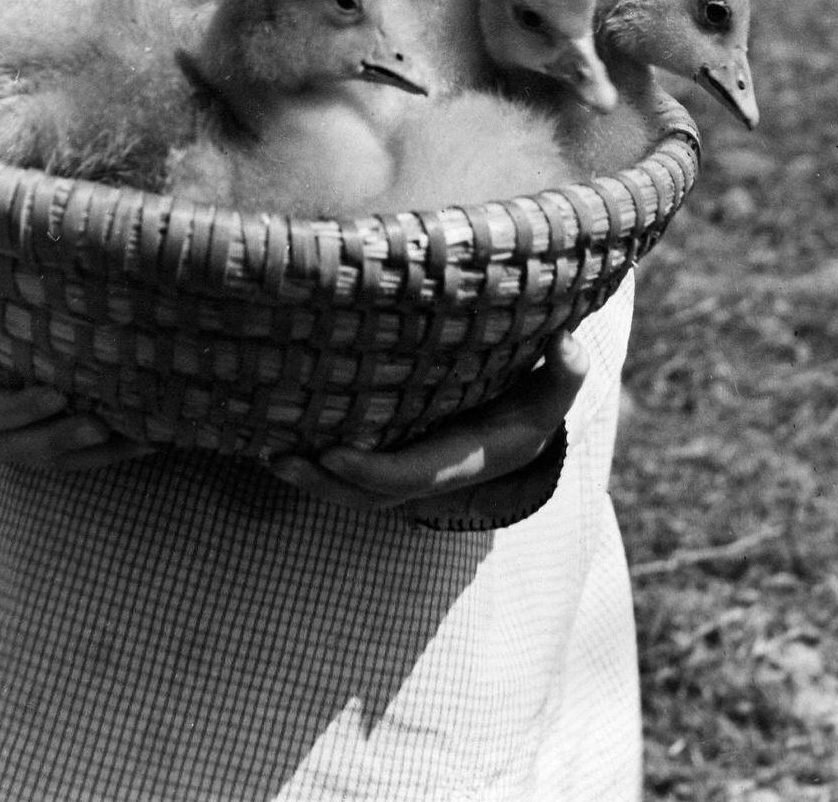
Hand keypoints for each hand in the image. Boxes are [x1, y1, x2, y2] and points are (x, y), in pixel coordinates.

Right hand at [0, 280, 151, 470]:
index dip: (17, 409)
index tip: (54, 395)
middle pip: (21, 446)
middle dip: (63, 437)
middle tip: (105, 423)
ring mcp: (0, 442)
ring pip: (50, 458)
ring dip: (98, 454)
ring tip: (145, 439)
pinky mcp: (23, 440)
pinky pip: (65, 455)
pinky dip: (105, 453)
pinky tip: (147, 441)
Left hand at [268, 331, 587, 513]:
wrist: (523, 432)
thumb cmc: (533, 406)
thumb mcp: (555, 391)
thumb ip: (565, 372)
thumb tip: (568, 344)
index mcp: (464, 460)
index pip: (411, 474)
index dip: (372, 470)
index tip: (333, 453)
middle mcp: (430, 476)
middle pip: (369, 494)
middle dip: (324, 481)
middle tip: (279, 455)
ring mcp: (407, 474)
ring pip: (350, 491)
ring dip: (309, 478)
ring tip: (269, 453)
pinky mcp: (389, 461)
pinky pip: (347, 476)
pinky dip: (314, 466)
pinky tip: (277, 440)